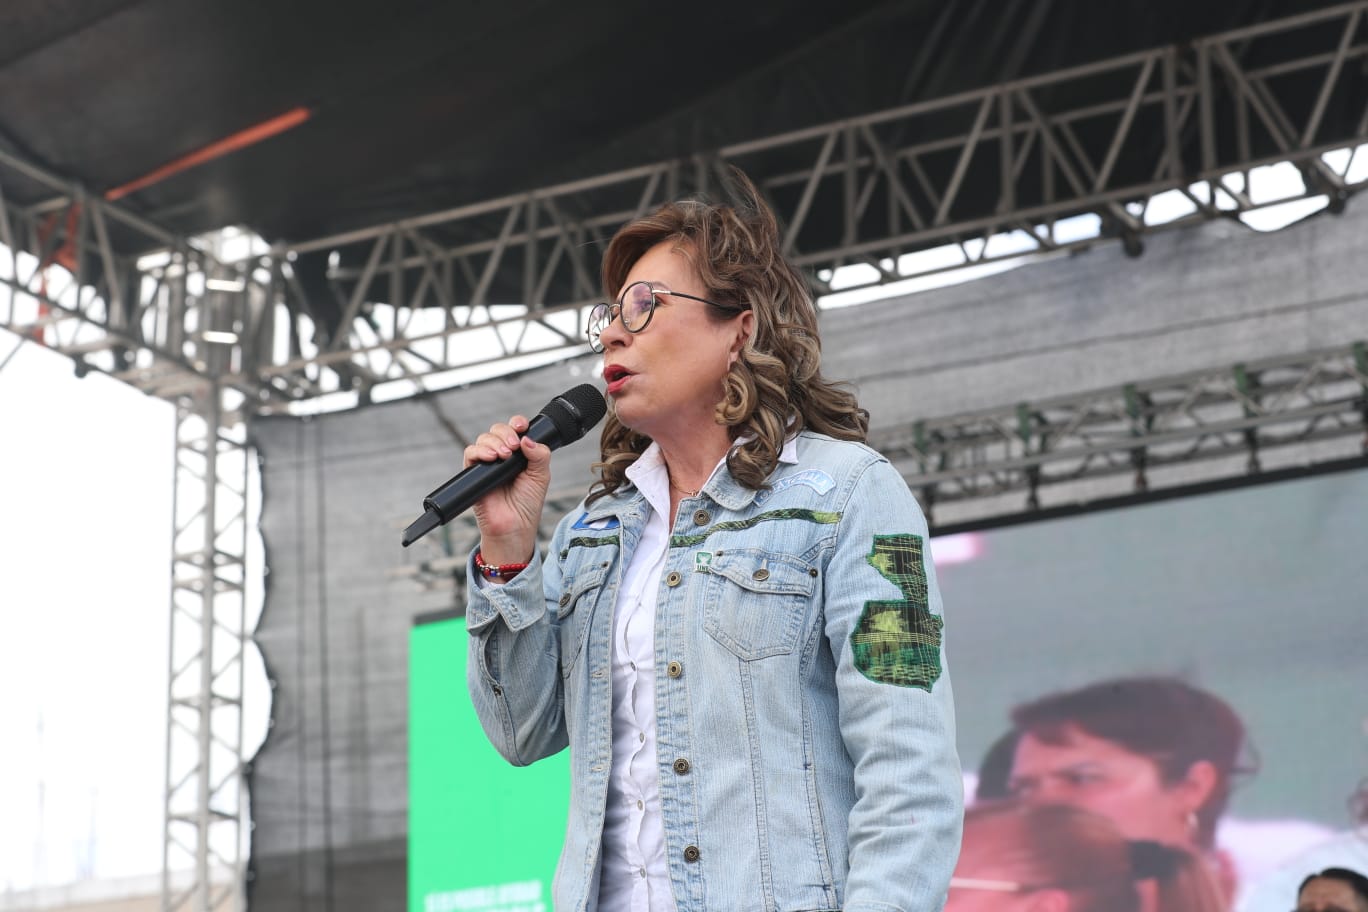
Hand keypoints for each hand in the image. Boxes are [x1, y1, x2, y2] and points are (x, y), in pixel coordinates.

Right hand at [463, 415, 550, 564]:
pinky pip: (470, 453)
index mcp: (520, 454)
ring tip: (504, 455)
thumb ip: (540, 455)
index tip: (522, 426)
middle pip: (498, 430)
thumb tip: (527, 438)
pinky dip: (480, 451)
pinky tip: (491, 458)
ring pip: (484, 439)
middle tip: (514, 447)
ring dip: (494, 442)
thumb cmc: (527, 504)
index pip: (515, 430)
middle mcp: (502, 456)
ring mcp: (488, 464)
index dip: (517, 423)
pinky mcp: (474, 473)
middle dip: (506, 433)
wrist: (514, 527)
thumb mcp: (541, 476)